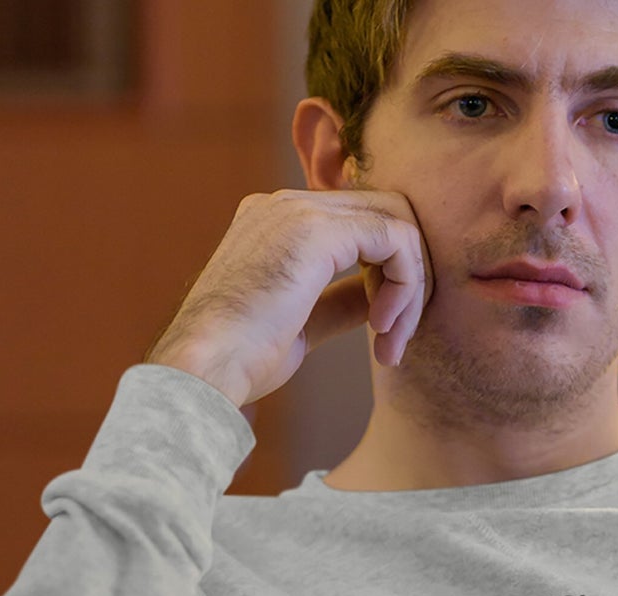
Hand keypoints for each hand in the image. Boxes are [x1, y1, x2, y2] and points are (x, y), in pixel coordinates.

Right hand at [144, 189, 433, 408]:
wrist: (206, 369)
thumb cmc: (242, 360)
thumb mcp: (302, 325)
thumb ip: (338, 301)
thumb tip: (376, 298)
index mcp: (275, 221)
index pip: (361, 227)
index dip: (388, 279)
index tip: (385, 335)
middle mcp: (286, 204)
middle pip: (386, 215)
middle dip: (408, 278)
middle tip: (397, 338)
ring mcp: (299, 209)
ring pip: (397, 225)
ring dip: (410, 289)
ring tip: (391, 342)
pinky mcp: (317, 228)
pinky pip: (396, 239)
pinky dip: (405, 286)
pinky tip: (384, 327)